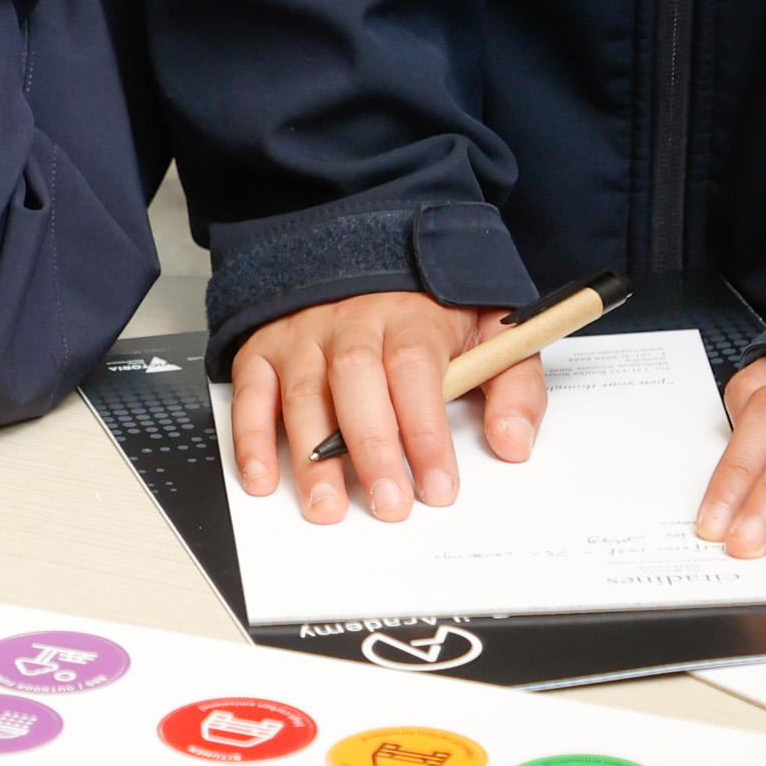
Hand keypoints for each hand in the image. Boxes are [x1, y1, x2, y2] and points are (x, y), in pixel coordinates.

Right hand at [230, 292, 549, 523]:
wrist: (371, 258)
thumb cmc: (432, 313)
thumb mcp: (492, 335)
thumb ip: (514, 388)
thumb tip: (513, 442)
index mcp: (410, 317)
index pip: (415, 370)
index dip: (425, 432)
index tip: (438, 485)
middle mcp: (351, 322)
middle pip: (356, 380)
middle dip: (372, 449)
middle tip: (388, 504)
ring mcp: (304, 335)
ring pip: (303, 392)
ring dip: (311, 456)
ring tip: (327, 507)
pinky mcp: (265, 350)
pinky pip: (251, 393)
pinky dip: (251, 438)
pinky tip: (264, 479)